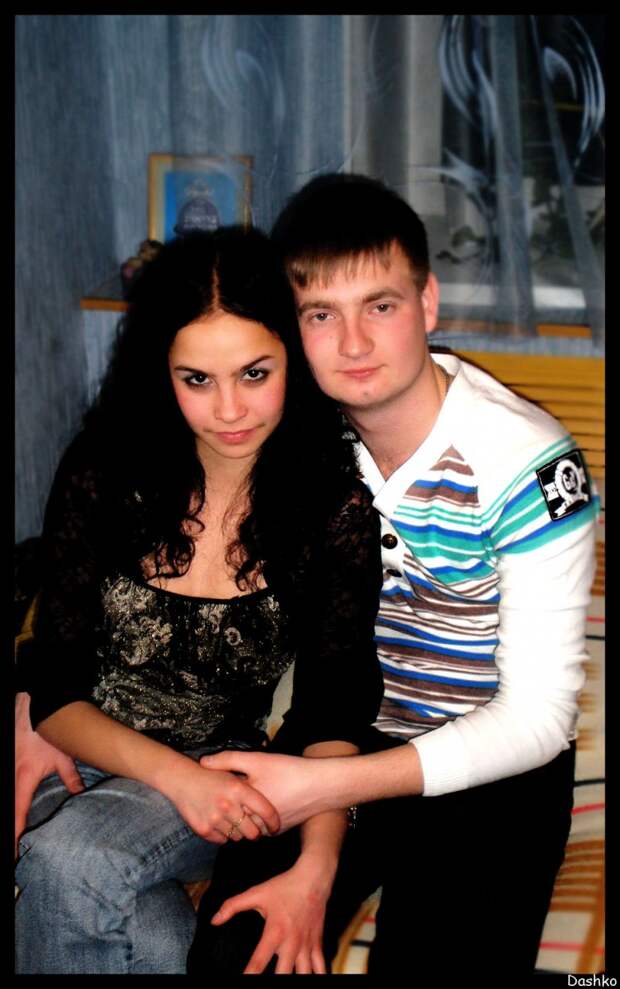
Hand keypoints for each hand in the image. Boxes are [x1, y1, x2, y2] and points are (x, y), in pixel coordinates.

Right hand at [15, 692, 83, 856]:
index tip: (13, 855)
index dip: (15, 837)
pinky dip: (11, 805)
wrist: (30, 709)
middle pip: (8, 813)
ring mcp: (6, 773)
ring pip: (6, 802)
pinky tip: (14, 814)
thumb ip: (71, 777)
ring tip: (13, 841)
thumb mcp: (62, 756)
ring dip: (11, 818)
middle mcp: (10, 779)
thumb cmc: (45, 732)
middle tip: (11, 857)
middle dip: (9, 834)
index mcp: (23, 779)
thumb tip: (80, 795)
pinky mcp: (7, 769)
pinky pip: (8, 791)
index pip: (17, 815)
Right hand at [162, 759, 280, 844]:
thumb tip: (269, 810)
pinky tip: (219, 821)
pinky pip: (222, 840)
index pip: (266, 811)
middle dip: (255, 832)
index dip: (274, 822)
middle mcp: (228, 804)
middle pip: (253, 832)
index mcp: (239, 788)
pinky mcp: (204, 829)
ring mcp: (215, 818)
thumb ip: (250, 790)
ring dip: (238, 832)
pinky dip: (223, 834)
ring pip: (237, 837)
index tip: (276, 827)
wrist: (181, 780)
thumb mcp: (233, 774)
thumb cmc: (212, 777)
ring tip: (231, 819)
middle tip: (253, 827)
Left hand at [200, 750, 326, 832]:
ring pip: (245, 824)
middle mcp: (254, 822)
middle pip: (230, 817)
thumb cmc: (288, 771)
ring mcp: (266, 830)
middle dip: (225, 807)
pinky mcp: (277, 831)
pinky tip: (262, 803)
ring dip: (240, 815)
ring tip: (238, 799)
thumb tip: (202, 762)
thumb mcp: (257, 760)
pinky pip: (259, 827)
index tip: (208, 785)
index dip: (214, 793)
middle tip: (219, 793)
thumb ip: (228, 760)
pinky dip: (255, 819)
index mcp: (245, 805)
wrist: (321, 786)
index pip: (220, 803)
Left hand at [211, 858, 331, 973]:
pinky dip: (319, 976)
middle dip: (275, 983)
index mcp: (275, 932)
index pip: (258, 961)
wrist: (313, 878)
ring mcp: (306, 946)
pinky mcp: (318, 945)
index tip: (244, 982)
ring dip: (298, 981)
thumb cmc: (285, 886)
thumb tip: (215, 921)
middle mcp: (292, 943)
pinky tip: (314, 981)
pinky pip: (321, 967)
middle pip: (283, 975)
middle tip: (265, 985)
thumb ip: (233, 906)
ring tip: (290, 986)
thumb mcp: (256, 893)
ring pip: (305, 974)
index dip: (249, 976)